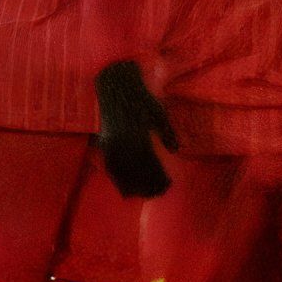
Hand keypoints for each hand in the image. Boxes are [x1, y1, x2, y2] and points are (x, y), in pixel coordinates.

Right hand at [94, 61, 178, 197]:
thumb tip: (176, 151)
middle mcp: (123, 142)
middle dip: (147, 185)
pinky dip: (117, 179)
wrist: (116, 87)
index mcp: (139, 135)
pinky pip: (111, 166)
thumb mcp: (158, 112)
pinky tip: (125, 188)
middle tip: (159, 193)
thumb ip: (167, 132)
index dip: (159, 177)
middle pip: (136, 172)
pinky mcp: (105, 143)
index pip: (150, 164)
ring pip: (122, 172)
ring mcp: (112, 144)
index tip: (168, 186)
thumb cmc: (141, 99)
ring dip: (132, 186)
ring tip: (143, 195)